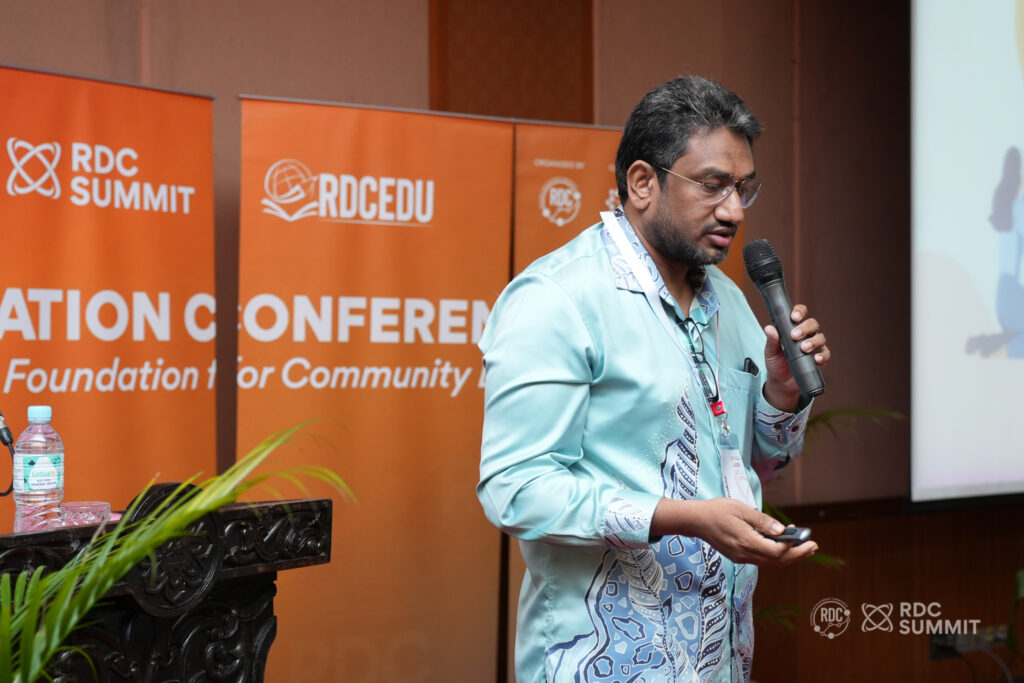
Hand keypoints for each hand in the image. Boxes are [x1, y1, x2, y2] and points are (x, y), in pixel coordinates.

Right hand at [651, 497, 817, 566]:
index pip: (776, 551)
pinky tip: (783, 546)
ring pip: (771, 563)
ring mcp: (741, 557)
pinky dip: (776, 555)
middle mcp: (744, 554)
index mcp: (746, 541)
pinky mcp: (738, 556)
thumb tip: (782, 530)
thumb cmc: (717, 510)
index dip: (793, 546)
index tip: (806, 537)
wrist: (695, 521)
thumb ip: (762, 521)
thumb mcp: (740, 509)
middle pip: (777, 561)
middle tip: (815, 547)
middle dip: (798, 555)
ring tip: (805, 549)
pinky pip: (762, 560)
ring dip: (789, 557)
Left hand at [762, 303, 829, 410]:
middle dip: (805, 328)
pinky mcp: (819, 359)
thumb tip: (769, 328)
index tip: (794, 317)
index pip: (800, 314)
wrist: (781, 383)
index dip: (799, 312)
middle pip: (812, 324)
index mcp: (793, 329)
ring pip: (820, 338)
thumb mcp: (770, 352)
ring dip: (813, 341)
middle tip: (795, 336)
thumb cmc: (776, 363)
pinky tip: (816, 359)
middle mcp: (806, 335)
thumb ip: (771, 340)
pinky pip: (825, 354)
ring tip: (804, 348)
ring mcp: (814, 346)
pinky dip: (822, 356)